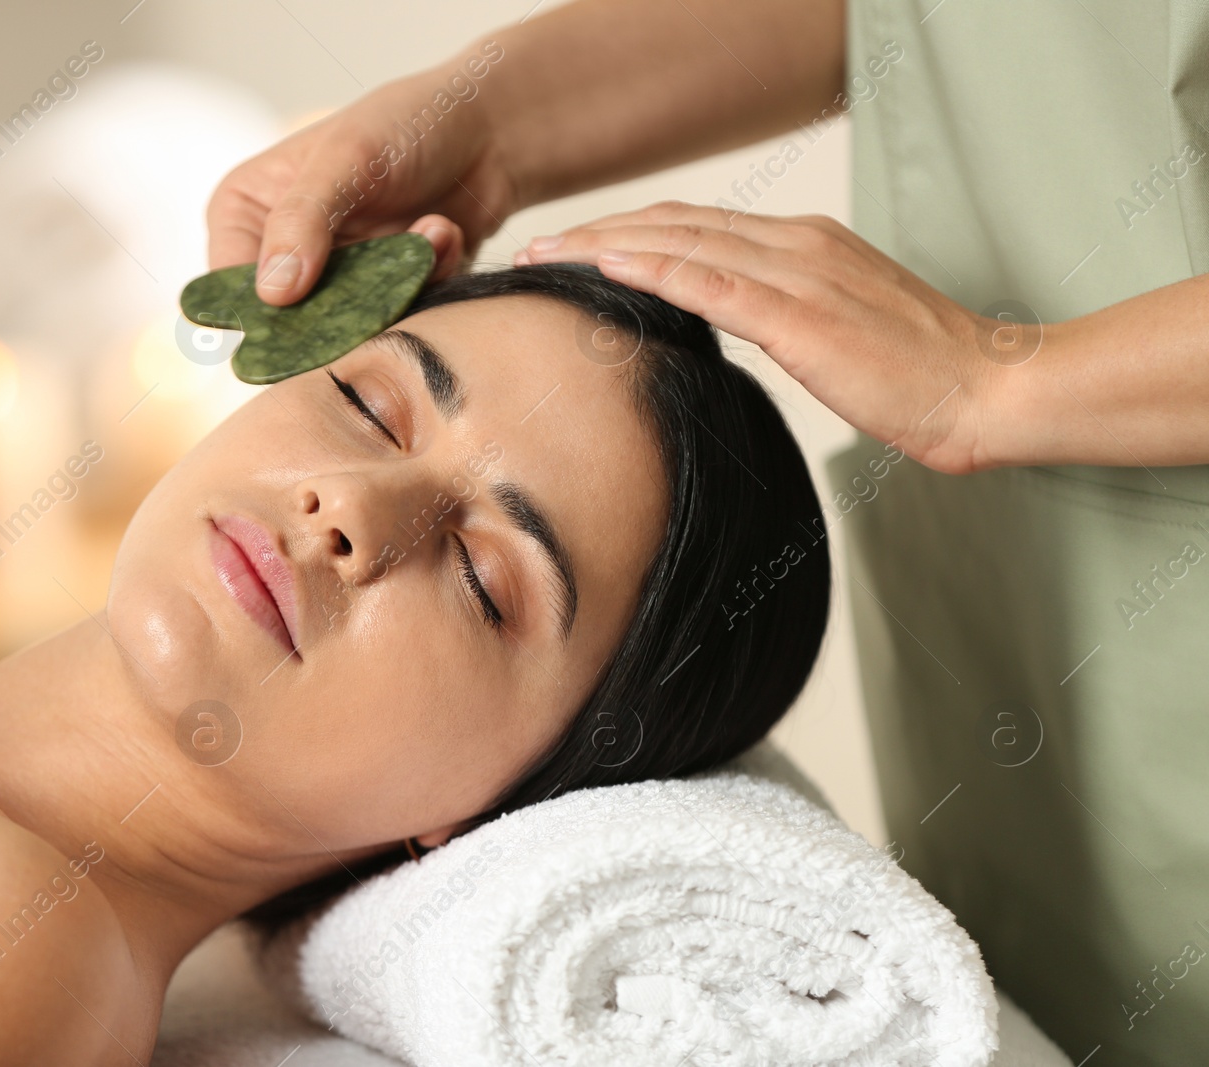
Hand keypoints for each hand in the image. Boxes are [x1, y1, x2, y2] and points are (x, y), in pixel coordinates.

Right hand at [206, 66, 516, 303]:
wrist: (486, 129)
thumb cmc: (407, 123)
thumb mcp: (347, 159)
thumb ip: (302, 220)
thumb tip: (271, 293)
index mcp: (245, 211)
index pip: (227, 287)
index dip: (261, 315)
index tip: (309, 318)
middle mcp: (281, 251)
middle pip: (287, 322)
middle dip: (341, 309)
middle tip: (382, 284)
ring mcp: (335, 278)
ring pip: (345, 328)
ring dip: (393, 288)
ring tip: (427, 229)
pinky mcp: (383, 295)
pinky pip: (395, 317)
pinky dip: (426, 280)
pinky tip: (443, 232)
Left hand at [514, 202, 1009, 474]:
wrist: (988, 388)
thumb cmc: (921, 376)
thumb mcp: (840, 334)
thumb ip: (786, 319)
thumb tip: (734, 330)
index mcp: (805, 246)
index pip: (697, 228)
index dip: (629, 233)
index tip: (574, 251)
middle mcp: (796, 244)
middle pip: (674, 225)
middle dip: (597, 234)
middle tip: (535, 251)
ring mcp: (799, 274)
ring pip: (680, 244)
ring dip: (604, 246)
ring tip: (546, 257)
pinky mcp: (801, 316)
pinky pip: (712, 283)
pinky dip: (653, 271)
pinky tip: (607, 269)